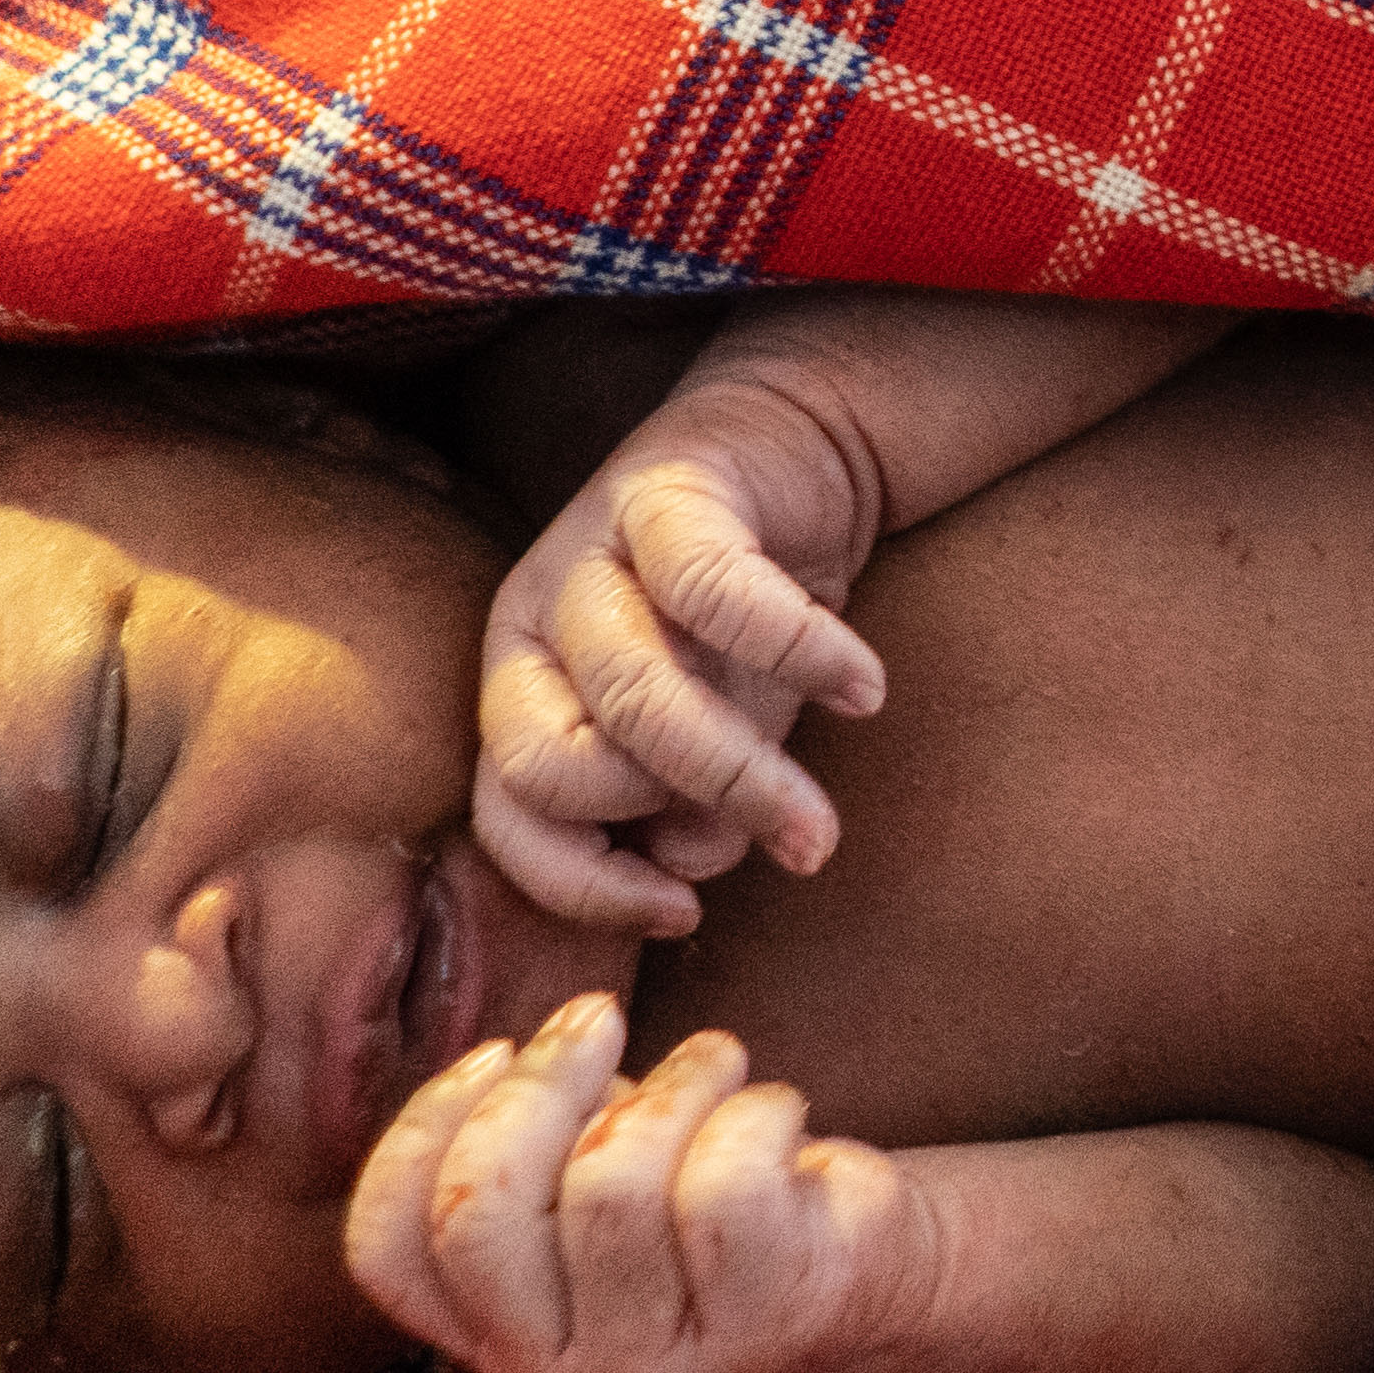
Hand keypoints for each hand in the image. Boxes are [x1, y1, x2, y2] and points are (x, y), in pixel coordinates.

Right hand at [345, 1002, 926, 1372]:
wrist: (870, 1266)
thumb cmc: (704, 1197)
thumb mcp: (590, 1178)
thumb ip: (522, 1143)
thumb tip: (499, 1061)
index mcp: (492, 1336)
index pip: (386, 1250)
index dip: (421, 1130)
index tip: (494, 1051)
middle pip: (481, 1210)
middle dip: (538, 1082)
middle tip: (600, 1016)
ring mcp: (660, 1366)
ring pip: (611, 1183)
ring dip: (672, 1084)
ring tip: (716, 1066)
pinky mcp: (763, 1325)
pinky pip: (725, 1182)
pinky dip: (755, 1108)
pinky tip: (774, 1110)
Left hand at [473, 354, 885, 931]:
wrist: (790, 457)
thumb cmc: (738, 625)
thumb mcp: (721, 734)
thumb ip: (694, 809)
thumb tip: (693, 863)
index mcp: (524, 696)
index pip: (508, 819)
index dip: (586, 888)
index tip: (684, 915)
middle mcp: (531, 628)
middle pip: (554, 764)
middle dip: (666, 823)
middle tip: (772, 839)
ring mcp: (588, 555)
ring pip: (629, 694)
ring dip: (740, 772)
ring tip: (824, 812)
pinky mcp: (664, 495)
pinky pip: (714, 590)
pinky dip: (799, 655)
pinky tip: (864, 691)